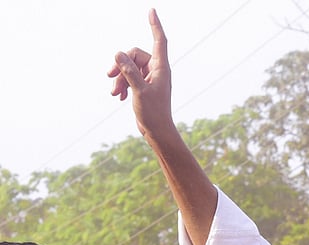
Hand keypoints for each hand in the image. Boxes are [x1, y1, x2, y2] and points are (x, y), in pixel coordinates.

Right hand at [107, 8, 173, 136]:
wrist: (157, 131)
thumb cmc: (153, 113)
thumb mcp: (138, 90)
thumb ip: (129, 71)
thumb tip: (119, 53)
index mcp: (161, 68)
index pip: (159, 41)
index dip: (155, 25)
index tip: (152, 10)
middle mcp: (157, 70)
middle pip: (134, 55)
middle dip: (120, 65)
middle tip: (110, 78)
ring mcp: (150, 77)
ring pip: (129, 67)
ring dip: (119, 77)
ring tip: (113, 93)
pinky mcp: (144, 85)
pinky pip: (129, 77)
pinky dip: (122, 84)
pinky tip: (117, 97)